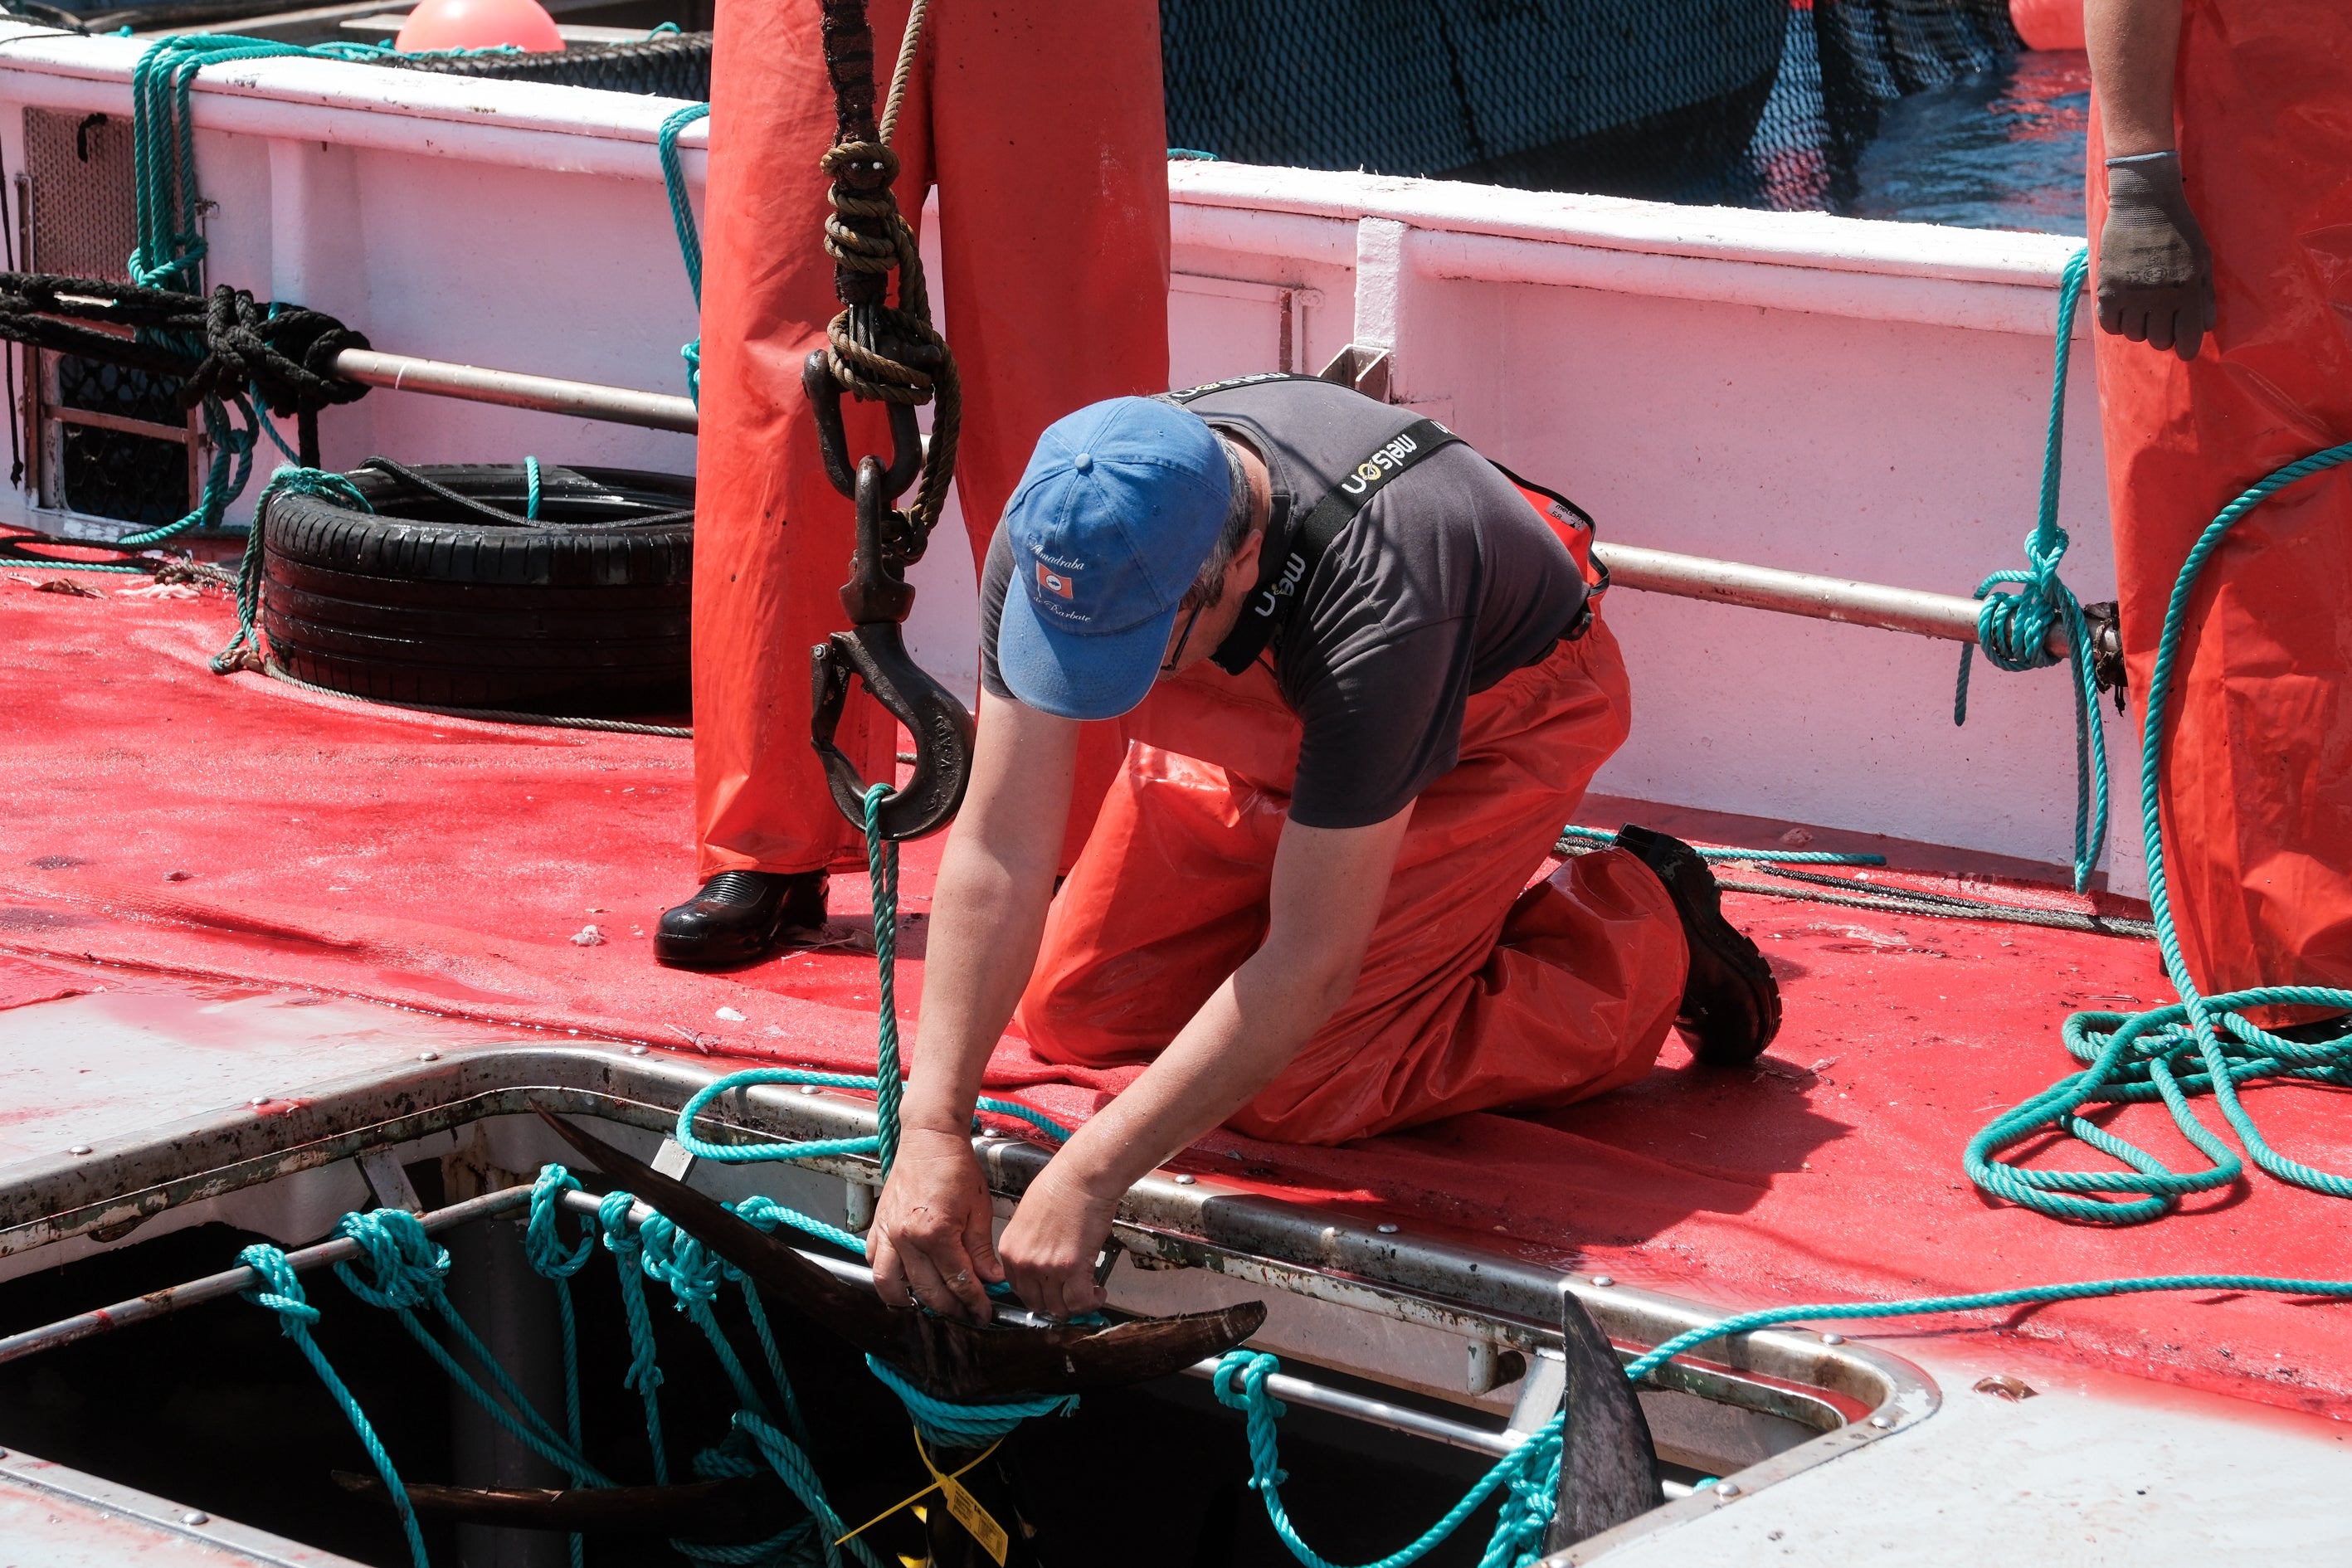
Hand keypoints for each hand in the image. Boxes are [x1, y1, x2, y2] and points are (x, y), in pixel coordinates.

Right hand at [868, 1127, 1002, 1321]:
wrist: (930, 1138)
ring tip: (931, 1308)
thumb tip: (991, 1280)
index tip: (985, 1313)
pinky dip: (886, 1278)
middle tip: (966, 1314)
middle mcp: (907, 1237)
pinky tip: (902, 1284)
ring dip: (910, 1302)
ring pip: (891, 1285)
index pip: (958, 1281)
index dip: (974, 1302)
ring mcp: (888, 1233)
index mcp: (936, 1232)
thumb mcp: (979, 1208)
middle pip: (928, 1290)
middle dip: (950, 1308)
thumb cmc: (956, 1167)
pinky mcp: (879, 1226)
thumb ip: (981, 1249)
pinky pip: (874, 1262)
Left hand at [997, 1159, 1120, 1321]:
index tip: (1051, 1292)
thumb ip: (1030, 1245)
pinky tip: (1098, 1292)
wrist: (1082, 1176)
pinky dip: (1091, 1302)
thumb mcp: (1029, 1217)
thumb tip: (1043, 1263)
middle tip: (1071, 1295)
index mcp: (1010, 1248)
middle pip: (1037, 1303)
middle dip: (1056, 1302)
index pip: (1018, 1288)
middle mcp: (1024, 1262)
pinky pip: (1080, 1301)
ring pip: (1059, 1307)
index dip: (1038, 1293)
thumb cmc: (1061, 1186)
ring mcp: (1046, 1267)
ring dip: (1075, 1305)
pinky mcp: (1071, 1268)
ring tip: (1088, 1293)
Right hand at [2097, 153, 2214, 359]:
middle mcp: (2160, 296)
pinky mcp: (2108, 290)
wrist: (2144, 204)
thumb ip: (2206, 295)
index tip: (2183, 347)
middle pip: (2159, 341)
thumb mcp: (2203, 259)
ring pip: (2134, 335)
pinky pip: (2109, 326)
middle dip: (2163, 334)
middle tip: (2162, 320)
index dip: (2186, 349)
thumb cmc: (2179, 230)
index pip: (2188, 339)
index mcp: (2188, 289)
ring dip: (2140, 327)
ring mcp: (2132, 295)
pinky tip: (2123, 310)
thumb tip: (2206, 327)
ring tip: (2142, 310)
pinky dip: (2117, 323)